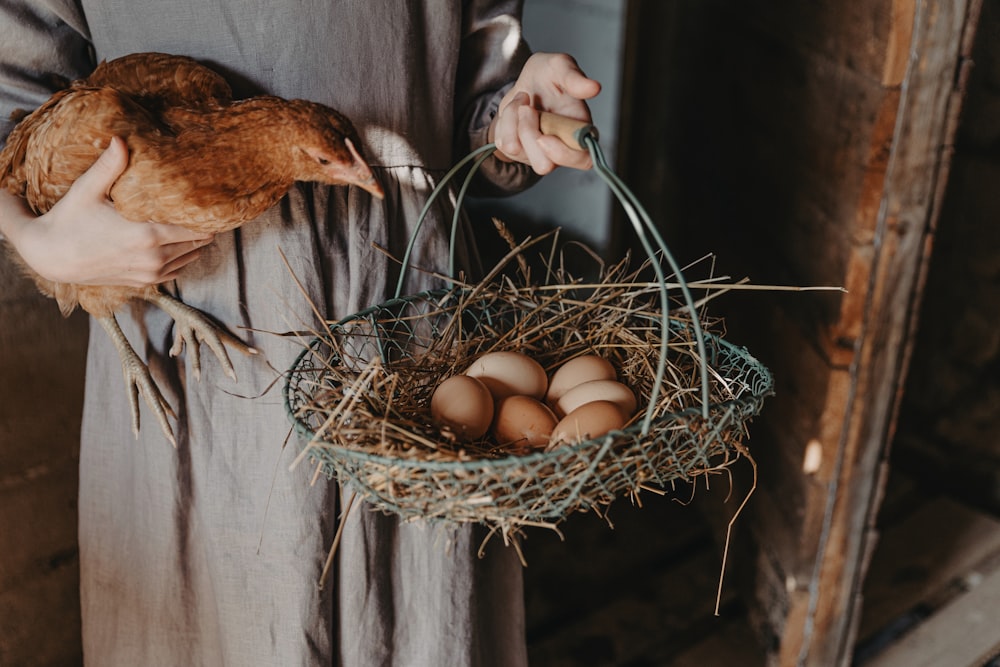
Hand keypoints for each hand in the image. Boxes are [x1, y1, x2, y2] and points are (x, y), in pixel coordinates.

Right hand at [1, 137, 213, 286]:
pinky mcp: (144, 282)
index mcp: (146, 235)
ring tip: (196, 221)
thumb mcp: (88, 190)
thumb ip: (110, 166)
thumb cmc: (68, 220)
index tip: (209, 199)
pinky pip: (177, 271)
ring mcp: (150, 273)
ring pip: (190, 257)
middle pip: (198, 241)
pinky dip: (182, 257)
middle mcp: (154, 258)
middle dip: (203, 224)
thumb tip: (120, 138)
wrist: (50, 257)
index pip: (195, 226)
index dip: (205, 213)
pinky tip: (180, 242)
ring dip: (195, 241)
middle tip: (206, 207)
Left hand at [488, 52, 601, 173]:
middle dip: (529, 132)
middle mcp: (561, 148)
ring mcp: (538, 153)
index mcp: (580, 132)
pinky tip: (515, 110)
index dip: (564, 155)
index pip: (583, 161)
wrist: (526, 81)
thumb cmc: (549, 76)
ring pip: (519, 153)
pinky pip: (504, 145)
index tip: (545, 136)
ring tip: (523, 103)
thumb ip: (574, 77)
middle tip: (529, 108)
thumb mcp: (559, 67)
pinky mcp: (518, 152)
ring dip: (514, 123)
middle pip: (544, 165)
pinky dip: (505, 122)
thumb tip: (593, 88)